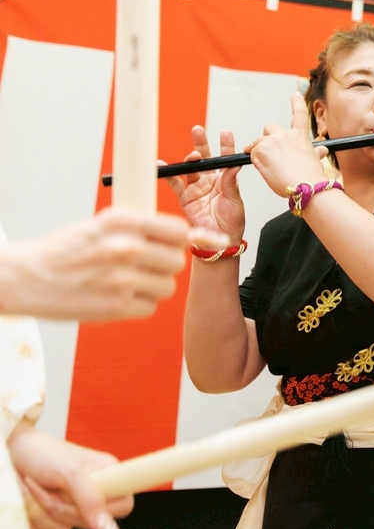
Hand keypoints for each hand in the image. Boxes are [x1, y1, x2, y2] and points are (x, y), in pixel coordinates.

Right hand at [0, 208, 221, 320]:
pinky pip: (150, 307)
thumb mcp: (104, 225)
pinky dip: (137, 306)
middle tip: (139, 266)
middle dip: (162, 266)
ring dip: (151, 287)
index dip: (174, 242)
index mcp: (124, 221)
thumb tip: (192, 235)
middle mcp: (125, 247)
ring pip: (167, 286)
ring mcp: (122, 278)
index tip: (164, 246)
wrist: (27, 278)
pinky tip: (116, 297)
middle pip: (176, 261)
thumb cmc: (68, 250)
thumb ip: (144, 229)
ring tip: (125, 282)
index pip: (179, 232)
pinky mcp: (117, 306)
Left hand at [8, 420, 131, 528]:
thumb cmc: (42, 452)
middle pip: (91, 524)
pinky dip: (32, 518)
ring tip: (38, 489)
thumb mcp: (71, 473)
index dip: (106, 511)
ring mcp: (70, 507)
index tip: (87, 507)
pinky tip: (29, 499)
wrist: (10, 452)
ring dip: (44, 513)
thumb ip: (92, 501)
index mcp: (108, 475)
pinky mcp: (50, 517)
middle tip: (54, 490)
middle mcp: (92, 493)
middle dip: (65, 509)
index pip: (124, 506)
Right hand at [163, 125, 246, 242]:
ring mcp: (196, 188)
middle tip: (198, 130)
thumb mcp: (235, 201)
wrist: (220, 240)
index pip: (225, 158)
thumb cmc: (232, 223)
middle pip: (204, 158)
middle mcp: (209, 181)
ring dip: (189, 160)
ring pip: (190, 169)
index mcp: (225, 180)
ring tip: (192, 155)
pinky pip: (175, 184)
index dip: (225, 145)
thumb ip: (231, 183)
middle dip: (201, 144)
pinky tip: (162, 165)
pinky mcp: (185, 197)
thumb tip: (233, 165)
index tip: (225, 133)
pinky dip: (168, 175)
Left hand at [243, 92, 328, 198]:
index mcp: (300, 136)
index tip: (295, 93)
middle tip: (270, 154)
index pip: (299, 114)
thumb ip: (315, 153)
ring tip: (271, 168)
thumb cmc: (311, 178)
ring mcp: (272, 140)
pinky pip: (251, 153)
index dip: (297, 102)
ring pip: (257, 143)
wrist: (307, 186)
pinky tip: (267, 170)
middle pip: (269, 128)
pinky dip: (256, 162)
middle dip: (266, 139)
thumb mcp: (315, 161)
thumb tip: (322, 151)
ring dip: (259, 153)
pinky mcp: (260, 149)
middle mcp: (286, 134)